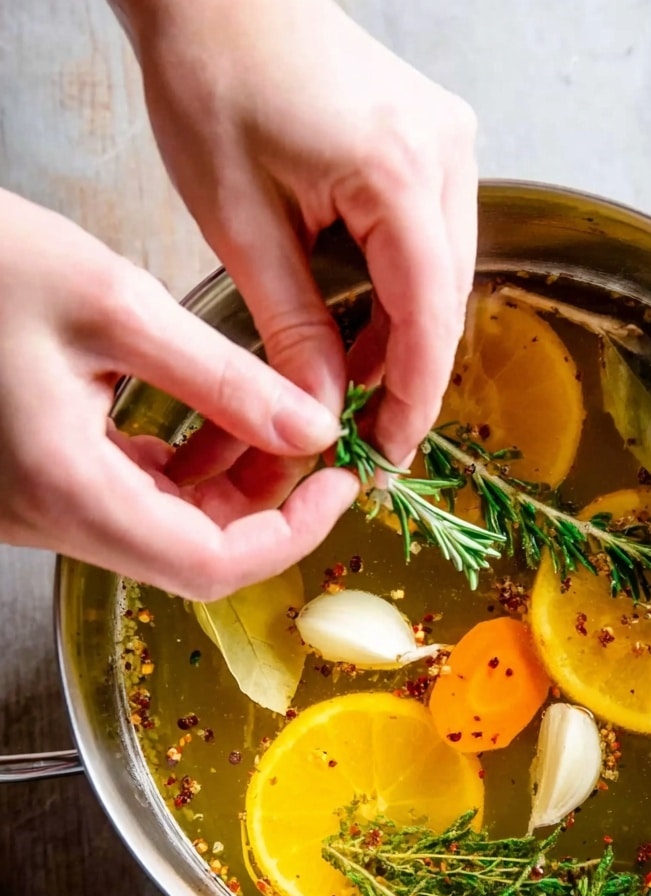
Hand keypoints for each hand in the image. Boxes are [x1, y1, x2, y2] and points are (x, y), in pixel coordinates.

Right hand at [0, 190, 357, 599]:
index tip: (341, 483)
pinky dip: (185, 466)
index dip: (292, 534)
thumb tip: (311, 429)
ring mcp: (40, 506)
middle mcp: (50, 517)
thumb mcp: (116, 304)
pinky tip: (211, 416)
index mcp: (68, 490)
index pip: (209, 565)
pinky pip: (131, 496)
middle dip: (270, 503)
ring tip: (272, 414)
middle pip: (194, 552)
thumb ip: (223, 378)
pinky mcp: (38, 481)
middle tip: (314, 441)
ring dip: (231, 481)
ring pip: (167, 526)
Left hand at [117, 0, 477, 490]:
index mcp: (399, 174)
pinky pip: (432, 244)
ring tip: (352, 389)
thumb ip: (291, 323)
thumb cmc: (215, 81)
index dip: (413, 397)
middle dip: (408, 375)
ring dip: (403, 338)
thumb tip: (323, 408)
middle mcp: (445, 156)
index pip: (428, 317)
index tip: (388, 454)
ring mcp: (448, 144)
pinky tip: (363, 329)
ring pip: (443, 278)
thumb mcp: (240, 221)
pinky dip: (401, 295)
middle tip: (366, 435)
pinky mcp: (434, 144)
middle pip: (445, 302)